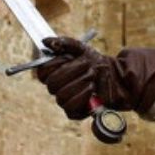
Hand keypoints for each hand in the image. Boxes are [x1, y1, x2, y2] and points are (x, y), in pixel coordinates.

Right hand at [37, 36, 154, 119]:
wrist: (112, 75)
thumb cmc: (92, 60)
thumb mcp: (80, 48)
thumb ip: (63, 43)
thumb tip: (45, 41)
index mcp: (52, 73)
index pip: (42, 72)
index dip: (55, 64)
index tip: (69, 57)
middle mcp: (56, 88)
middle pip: (52, 84)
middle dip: (72, 72)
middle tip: (86, 65)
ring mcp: (63, 100)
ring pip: (61, 96)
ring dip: (80, 83)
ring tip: (92, 76)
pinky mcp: (73, 112)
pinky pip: (71, 107)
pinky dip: (83, 96)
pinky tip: (92, 89)